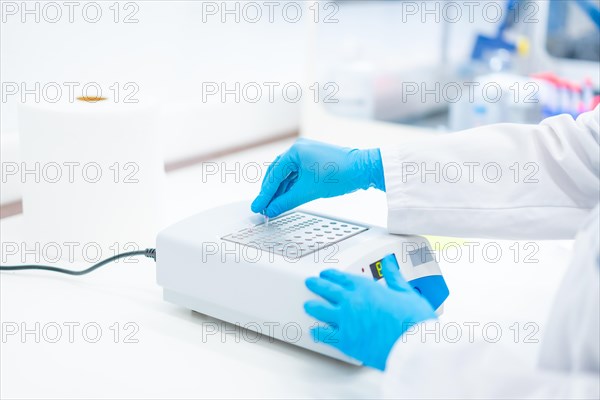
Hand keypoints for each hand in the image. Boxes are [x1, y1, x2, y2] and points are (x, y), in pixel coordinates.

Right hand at [251, 138, 384, 217]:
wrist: (364, 169)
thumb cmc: (340, 174)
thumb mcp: (309, 191)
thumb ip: (286, 202)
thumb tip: (272, 210)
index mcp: (295, 151)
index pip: (274, 175)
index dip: (264, 193)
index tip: (257, 206)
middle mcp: (299, 150)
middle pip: (277, 173)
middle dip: (269, 192)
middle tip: (261, 207)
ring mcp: (306, 155)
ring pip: (287, 176)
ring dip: (280, 191)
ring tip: (273, 206)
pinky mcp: (314, 162)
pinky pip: (296, 176)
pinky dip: (290, 187)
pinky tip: (285, 198)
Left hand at [304, 255, 435, 369]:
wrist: (413, 346)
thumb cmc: (414, 321)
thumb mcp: (406, 292)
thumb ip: (394, 276)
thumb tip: (389, 262)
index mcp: (366, 288)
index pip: (341, 277)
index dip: (331, 275)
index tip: (326, 274)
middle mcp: (352, 302)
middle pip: (326, 290)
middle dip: (316, 285)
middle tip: (310, 282)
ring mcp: (346, 321)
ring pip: (320, 310)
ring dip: (312, 306)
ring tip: (307, 305)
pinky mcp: (345, 341)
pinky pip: (324, 334)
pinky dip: (317, 332)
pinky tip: (313, 331)